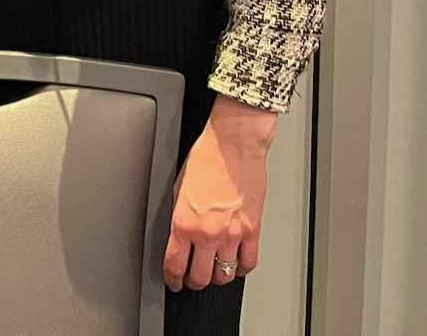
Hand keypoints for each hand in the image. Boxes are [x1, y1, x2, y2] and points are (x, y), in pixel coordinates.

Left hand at [166, 95, 275, 290]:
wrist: (234, 145)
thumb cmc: (206, 157)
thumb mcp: (178, 188)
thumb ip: (179, 216)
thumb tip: (178, 235)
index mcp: (184, 222)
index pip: (175, 264)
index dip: (172, 278)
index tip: (173, 281)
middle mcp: (208, 233)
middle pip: (200, 276)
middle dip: (193, 282)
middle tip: (191, 280)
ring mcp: (233, 234)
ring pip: (225, 274)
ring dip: (217, 277)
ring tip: (213, 272)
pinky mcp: (253, 230)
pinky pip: (249, 263)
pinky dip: (241, 269)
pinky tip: (236, 264)